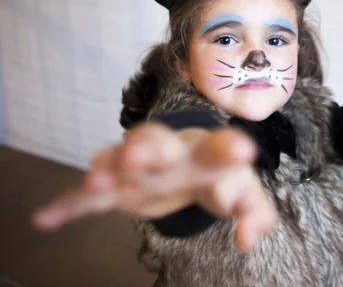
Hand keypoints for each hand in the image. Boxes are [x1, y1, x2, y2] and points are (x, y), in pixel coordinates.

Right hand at [31, 123, 276, 252]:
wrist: (192, 166)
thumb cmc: (221, 177)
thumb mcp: (246, 196)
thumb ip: (255, 215)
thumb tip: (246, 240)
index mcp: (207, 153)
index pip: (218, 147)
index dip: (229, 148)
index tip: (243, 150)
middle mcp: (170, 153)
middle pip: (157, 142)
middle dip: (147, 147)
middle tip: (140, 157)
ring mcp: (139, 167)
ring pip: (117, 158)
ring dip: (107, 167)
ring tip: (98, 183)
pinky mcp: (116, 187)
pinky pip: (88, 194)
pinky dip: (68, 204)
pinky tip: (46, 218)